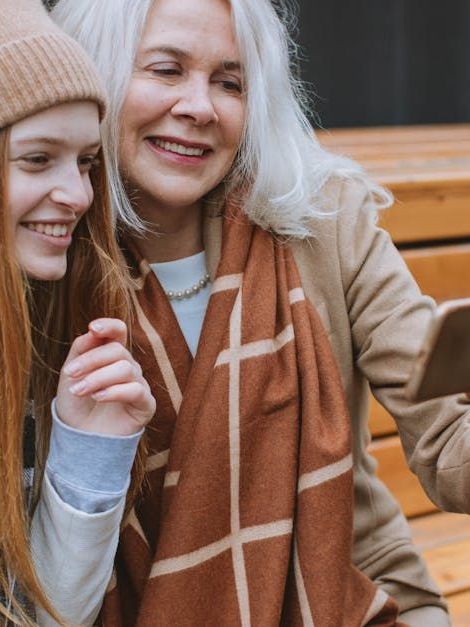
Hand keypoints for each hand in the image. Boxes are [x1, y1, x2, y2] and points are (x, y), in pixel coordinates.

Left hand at [56, 319, 155, 435]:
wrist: (80, 437)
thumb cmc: (77, 403)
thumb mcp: (71, 373)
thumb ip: (81, 349)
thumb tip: (92, 332)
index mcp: (112, 356)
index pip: (119, 332)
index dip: (110, 326)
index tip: (92, 328)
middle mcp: (128, 366)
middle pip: (118, 350)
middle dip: (91, 360)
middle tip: (70, 374)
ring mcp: (139, 384)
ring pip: (126, 368)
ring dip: (98, 378)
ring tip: (79, 390)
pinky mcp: (146, 404)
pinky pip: (136, 390)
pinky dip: (114, 391)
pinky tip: (98, 397)